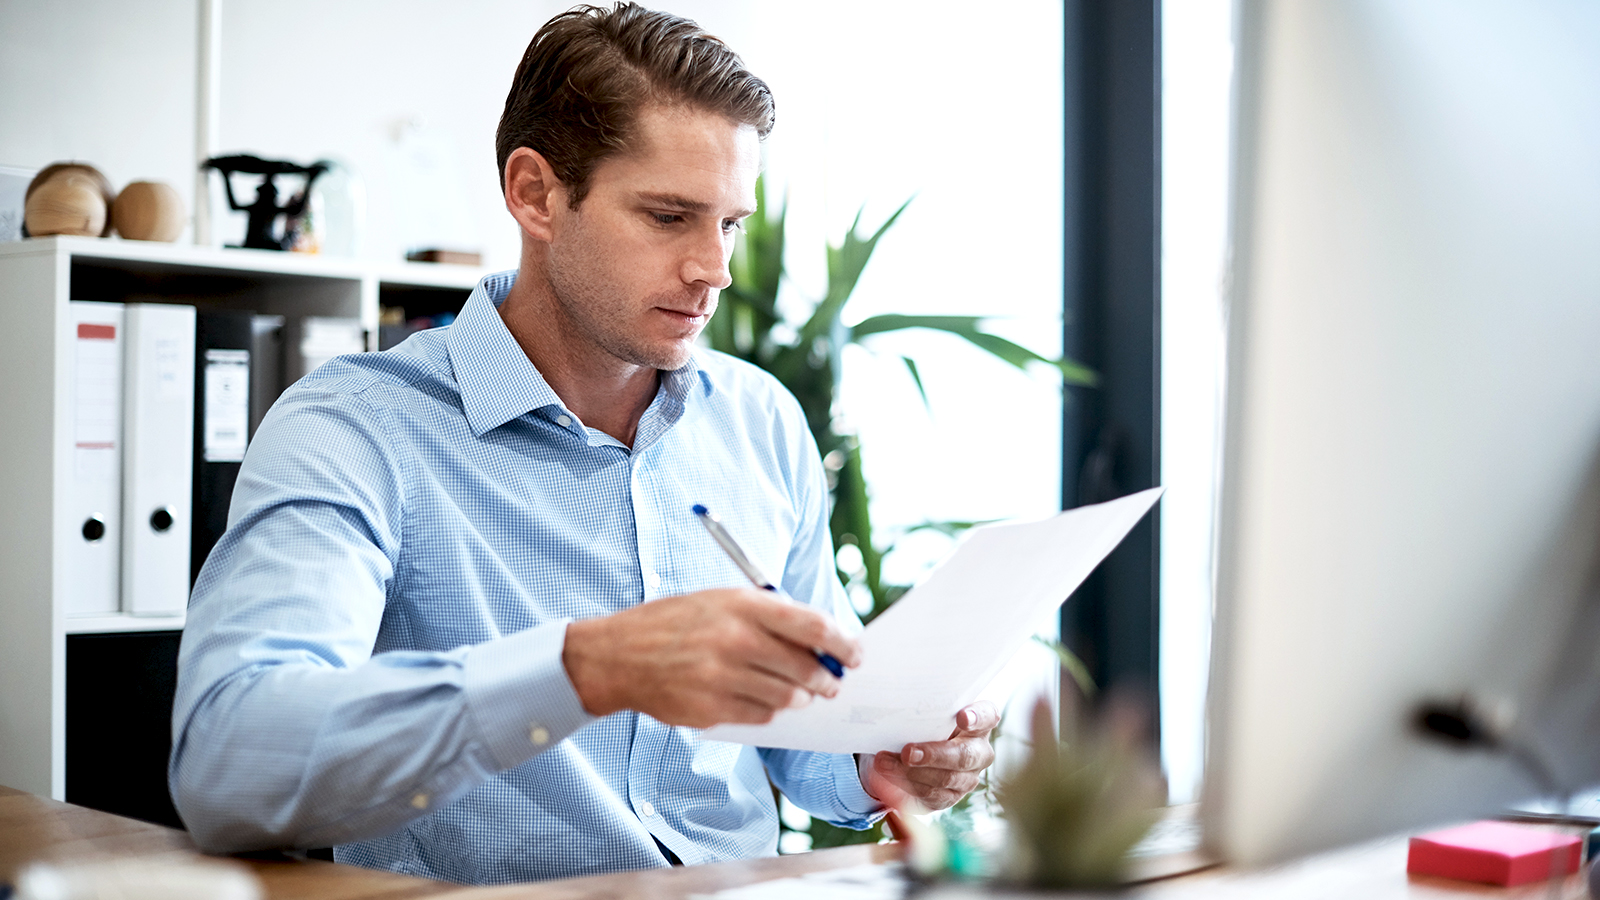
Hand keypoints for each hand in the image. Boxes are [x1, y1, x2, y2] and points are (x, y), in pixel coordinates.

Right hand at [562, 588, 861, 727]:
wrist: (619, 655)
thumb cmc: (676, 623)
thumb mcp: (721, 600)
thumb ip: (770, 616)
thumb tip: (821, 638)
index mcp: (743, 605)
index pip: (813, 625)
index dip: (844, 643)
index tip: (855, 654)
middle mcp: (734, 640)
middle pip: (806, 667)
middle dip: (827, 679)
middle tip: (832, 682)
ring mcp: (722, 677)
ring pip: (788, 697)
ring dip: (800, 697)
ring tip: (797, 692)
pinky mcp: (711, 709)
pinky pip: (761, 715)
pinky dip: (767, 710)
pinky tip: (757, 698)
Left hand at [859, 702, 998, 811]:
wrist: (917, 749)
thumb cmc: (925, 721)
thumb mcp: (928, 712)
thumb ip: (923, 708)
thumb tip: (895, 706)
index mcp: (980, 722)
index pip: (988, 716)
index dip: (977, 717)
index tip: (962, 717)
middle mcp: (980, 752)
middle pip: (965, 756)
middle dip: (934, 755)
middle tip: (907, 753)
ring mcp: (967, 778)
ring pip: (945, 780)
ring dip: (911, 774)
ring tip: (884, 763)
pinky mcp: (950, 797)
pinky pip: (930, 796)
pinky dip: (905, 787)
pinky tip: (886, 779)